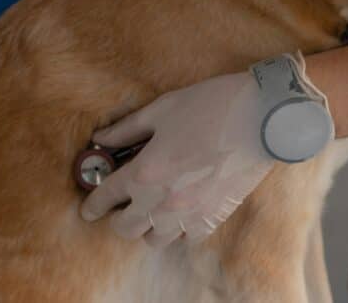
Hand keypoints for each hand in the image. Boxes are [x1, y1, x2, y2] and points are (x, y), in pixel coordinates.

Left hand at [80, 71, 273, 247]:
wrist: (258, 119)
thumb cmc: (208, 106)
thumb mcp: (161, 110)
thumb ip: (126, 129)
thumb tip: (101, 138)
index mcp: (143, 173)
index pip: (105, 197)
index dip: (92, 205)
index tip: (88, 208)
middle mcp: (162, 201)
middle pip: (126, 228)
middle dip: (117, 219)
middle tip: (119, 207)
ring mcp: (189, 214)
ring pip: (155, 240)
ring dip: (147, 227)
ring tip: (150, 211)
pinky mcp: (214, 218)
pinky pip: (188, 238)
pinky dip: (180, 230)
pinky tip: (181, 212)